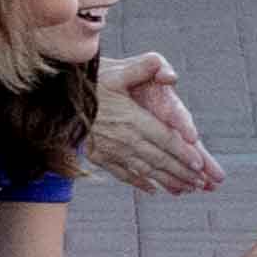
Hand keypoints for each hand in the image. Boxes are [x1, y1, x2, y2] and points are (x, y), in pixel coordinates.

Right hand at [79, 51, 221, 196]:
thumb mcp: (118, 70)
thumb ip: (146, 67)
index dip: (182, 152)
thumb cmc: (91, 82)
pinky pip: (122, 173)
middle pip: (159, 159)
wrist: (54, 99)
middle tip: (201, 183)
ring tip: (185, 189)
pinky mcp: (98, 156)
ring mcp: (110, 151)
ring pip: (144, 170)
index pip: (165, 139)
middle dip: (182, 172)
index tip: (198, 164)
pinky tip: (152, 189)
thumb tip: (171, 76)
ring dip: (166, 181)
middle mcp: (124, 139)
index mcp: (132, 119)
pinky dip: (139, 182)